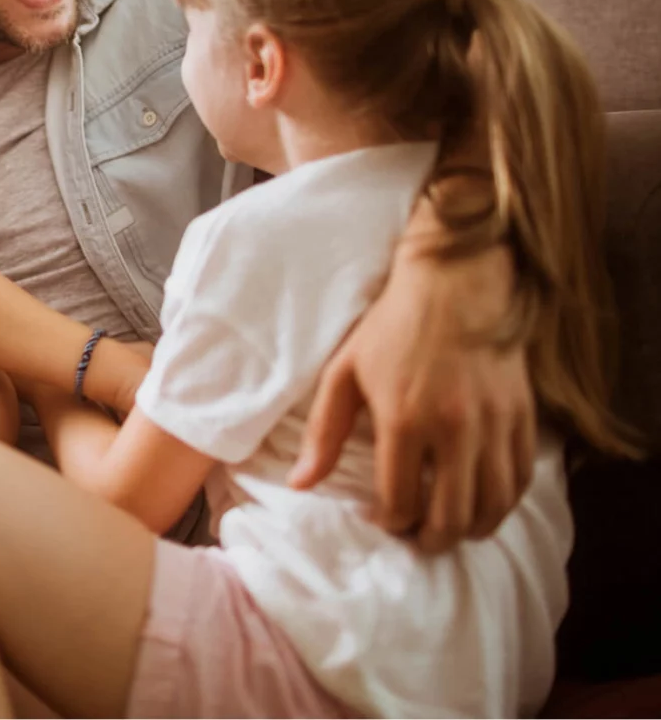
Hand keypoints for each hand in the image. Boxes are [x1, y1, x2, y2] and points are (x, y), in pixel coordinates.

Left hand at [288, 243, 535, 552]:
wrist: (456, 284)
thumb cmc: (391, 328)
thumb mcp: (345, 374)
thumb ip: (325, 432)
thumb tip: (300, 484)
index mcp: (405, 420)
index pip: (401, 501)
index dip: (390, 522)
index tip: (381, 519)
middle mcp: (456, 429)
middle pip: (452, 516)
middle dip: (431, 539)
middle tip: (417, 538)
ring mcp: (495, 424)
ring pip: (493, 506)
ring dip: (470, 529)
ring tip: (449, 527)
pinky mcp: (524, 416)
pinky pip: (521, 479)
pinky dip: (503, 502)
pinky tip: (481, 502)